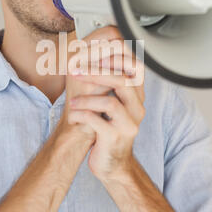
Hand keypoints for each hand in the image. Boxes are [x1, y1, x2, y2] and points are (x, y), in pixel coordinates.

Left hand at [66, 26, 145, 181]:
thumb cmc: (106, 127)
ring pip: (110, 103)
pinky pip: (98, 122)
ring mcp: (129, 124)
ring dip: (86, 98)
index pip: (134, 66)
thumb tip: (90, 48)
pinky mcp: (116, 139)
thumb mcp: (108, 100)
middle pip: (123, 80)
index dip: (112, 57)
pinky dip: (82, 115)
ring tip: (73, 101)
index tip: (89, 53)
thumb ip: (106, 78)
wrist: (110, 163)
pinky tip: (74, 115)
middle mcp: (137, 108)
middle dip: (95, 72)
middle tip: (74, 70)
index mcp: (136, 95)